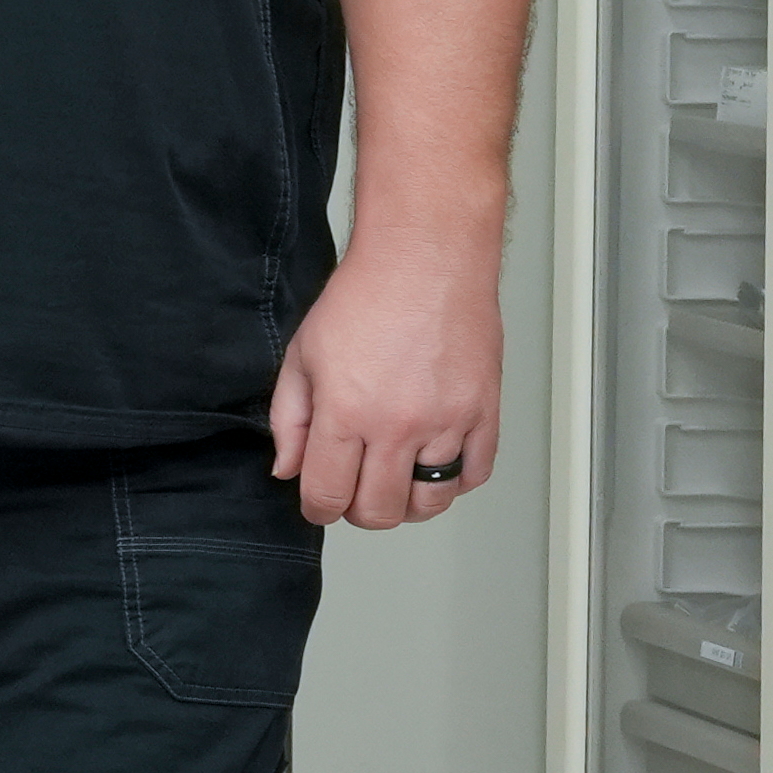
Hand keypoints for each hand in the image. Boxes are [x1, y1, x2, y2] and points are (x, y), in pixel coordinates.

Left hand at [273, 232, 499, 530]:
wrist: (425, 261)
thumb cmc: (364, 298)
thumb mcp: (302, 356)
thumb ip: (289, 420)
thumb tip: (288, 469)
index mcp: (346, 414)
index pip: (328, 494)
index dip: (318, 508)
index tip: (319, 503)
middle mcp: (399, 426)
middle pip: (381, 511)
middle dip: (360, 511)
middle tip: (355, 492)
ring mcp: (447, 423)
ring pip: (431, 502)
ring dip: (408, 502)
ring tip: (394, 480)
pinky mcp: (484, 413)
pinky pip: (474, 475)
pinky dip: (454, 481)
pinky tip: (434, 463)